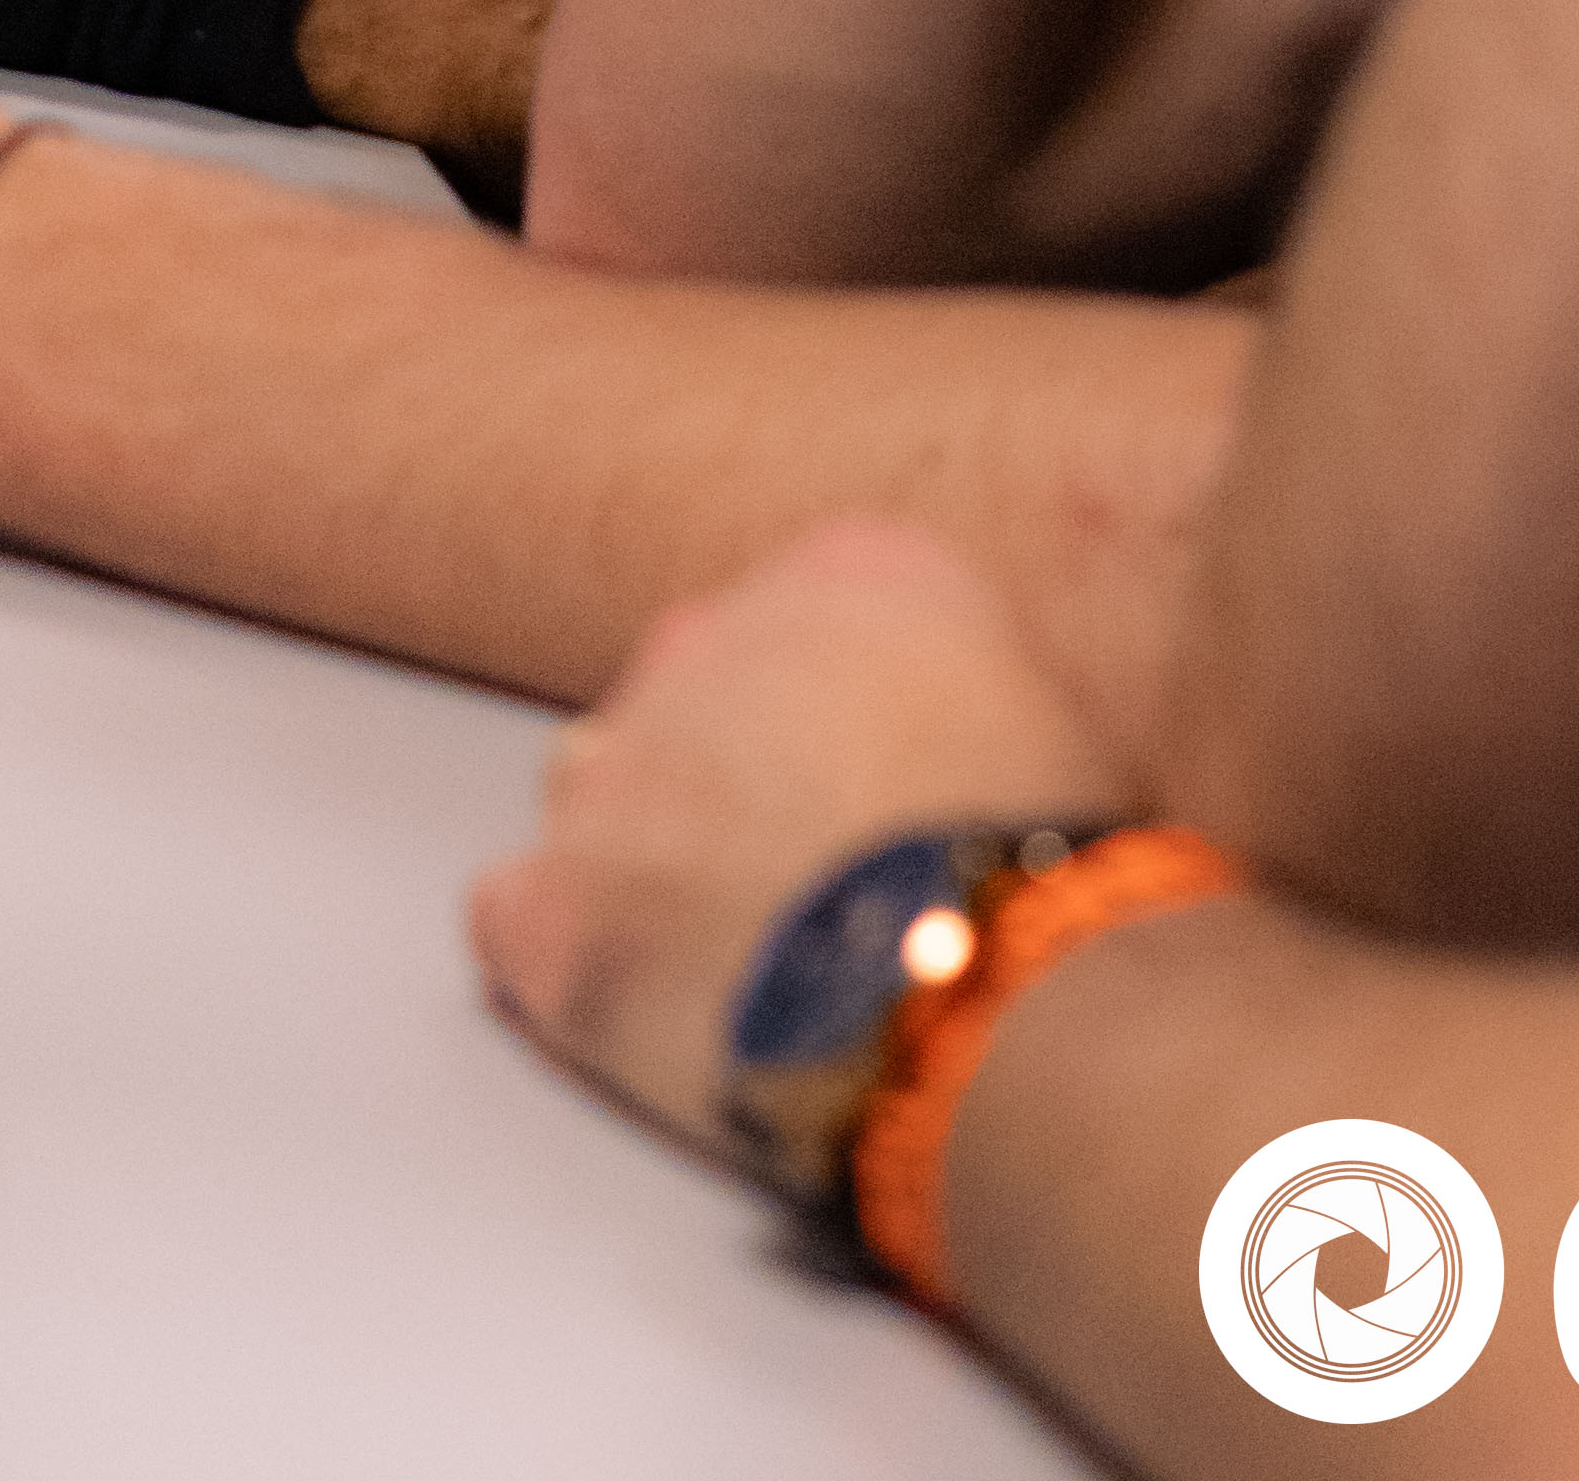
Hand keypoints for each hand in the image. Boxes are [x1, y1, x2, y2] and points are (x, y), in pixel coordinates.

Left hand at [469, 522, 1127, 1156]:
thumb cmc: (1055, 888)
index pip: (801, 622)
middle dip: (733, 787)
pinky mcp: (561, 905)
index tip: (865, 795)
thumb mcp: (1061, 722)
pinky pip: (518, 913)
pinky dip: (568, 957)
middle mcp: (711, 636)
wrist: (991, 995)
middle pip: (694, 700)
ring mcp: (620, 768)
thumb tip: (950, 744)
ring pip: (601, 796)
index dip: (831, 731)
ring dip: (651, 868)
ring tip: (747, 964)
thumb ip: (966, 689)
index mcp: (852, 573)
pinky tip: (651, 1005)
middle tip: (811, 890)